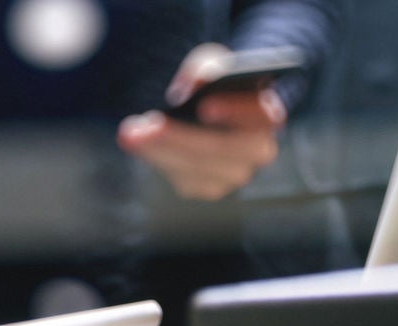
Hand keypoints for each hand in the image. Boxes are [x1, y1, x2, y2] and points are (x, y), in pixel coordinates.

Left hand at [118, 45, 285, 201]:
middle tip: (148, 125)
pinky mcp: (208, 187)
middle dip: (182, 137)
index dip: (235, 110)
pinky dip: (156, 158)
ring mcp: (234, 174)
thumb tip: (189, 86)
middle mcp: (258, 151)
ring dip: (159, 149)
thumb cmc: (213, 84)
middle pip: (222, 149)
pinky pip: (182, 177)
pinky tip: (135, 142)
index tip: (205, 106)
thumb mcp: (210, 66)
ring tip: (130, 133)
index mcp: (268, 115)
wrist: (207, 110)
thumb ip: (204, 69)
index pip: (262, 115)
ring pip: (196, 167)